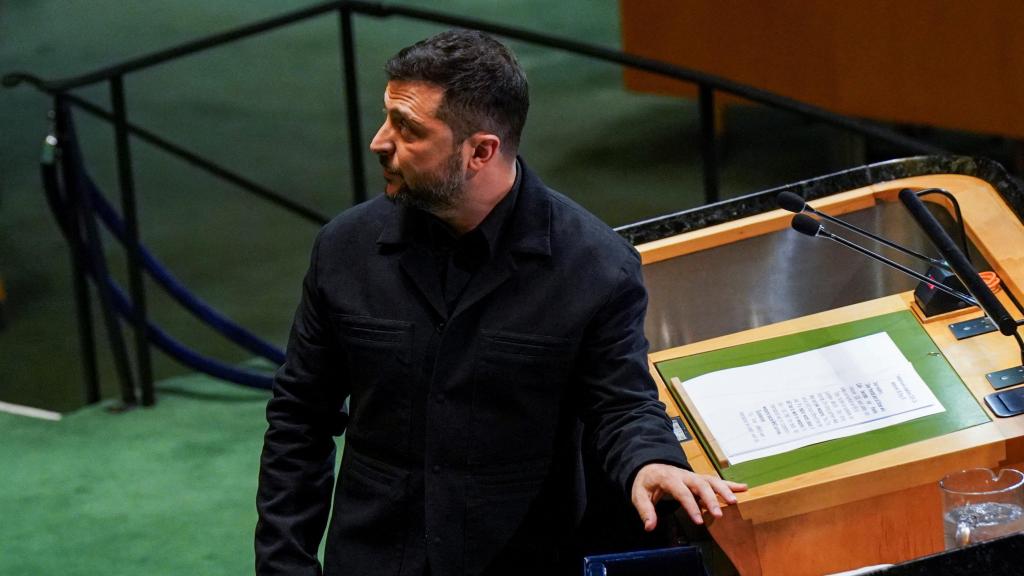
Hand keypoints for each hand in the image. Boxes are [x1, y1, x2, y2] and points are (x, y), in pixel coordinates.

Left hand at [630, 463, 747, 529]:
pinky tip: (743, 488)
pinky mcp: (699, 478)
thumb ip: (645, 511)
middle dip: (711, 499)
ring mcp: (693, 476)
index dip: (691, 507)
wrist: (650, 466)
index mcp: (669, 478)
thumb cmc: (646, 482)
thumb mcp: (639, 495)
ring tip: (734, 501)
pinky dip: (729, 484)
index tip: (699, 521)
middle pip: (700, 485)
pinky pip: (715, 480)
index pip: (682, 492)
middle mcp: (684, 475)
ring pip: (711, 480)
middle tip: (719, 514)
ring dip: (723, 490)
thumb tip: (650, 527)